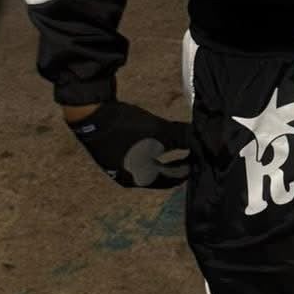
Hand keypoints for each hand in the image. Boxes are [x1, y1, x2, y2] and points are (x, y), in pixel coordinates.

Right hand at [66, 100, 189, 188]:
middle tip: (190, 152)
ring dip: (162, 155)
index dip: (187, 169)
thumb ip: (183, 137)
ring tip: (175, 143)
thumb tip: (203, 139)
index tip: (199, 158)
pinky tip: (153, 137)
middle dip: (176, 163)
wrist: (90, 113)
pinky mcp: (109, 153)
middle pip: (159, 173)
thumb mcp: (159, 131)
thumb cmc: (126, 128)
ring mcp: (116, 166)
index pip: (171, 180)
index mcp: (138, 179)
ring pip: (147, 163)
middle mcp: (127, 177)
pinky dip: (149, 148)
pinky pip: (136, 154)